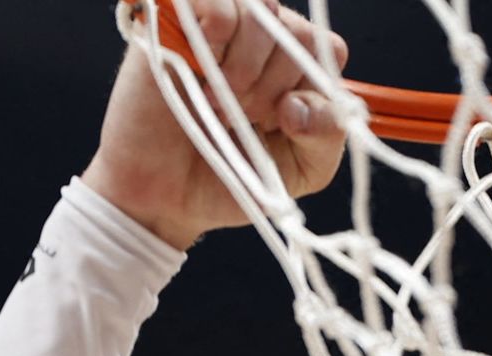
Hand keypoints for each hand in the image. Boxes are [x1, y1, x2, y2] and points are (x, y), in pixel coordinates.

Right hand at [84, 1, 350, 251]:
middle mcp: (260, 41)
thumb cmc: (231, 180)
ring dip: (247, 64)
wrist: (165, 199)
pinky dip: (219, 30)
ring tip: (217, 103)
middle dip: (274, 84)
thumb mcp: (299, 171)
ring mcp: (220, 27)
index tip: (283, 123)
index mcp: (293, 69)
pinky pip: (218, 1)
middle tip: (242, 119)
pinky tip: (204, 69)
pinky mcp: (179, 21)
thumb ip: (325, 136)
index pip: (326, 48)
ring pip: (263, 8)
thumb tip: (301, 104)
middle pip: (296, 30)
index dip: (310, 84)